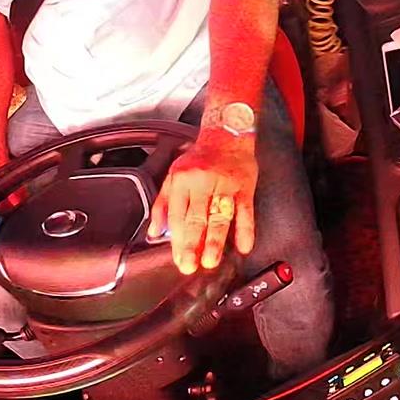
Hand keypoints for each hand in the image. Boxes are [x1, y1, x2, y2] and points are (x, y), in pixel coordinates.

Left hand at [149, 132, 257, 273]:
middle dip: (192, 244)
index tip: (179, 258)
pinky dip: (245, 230)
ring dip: (215, 241)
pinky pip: (245, 211)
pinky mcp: (245, 187)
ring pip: (219, 217)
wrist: (227, 134)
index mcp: (182, 180)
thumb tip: (154, 232)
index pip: (177, 215)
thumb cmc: (200, 157)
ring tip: (211, 260)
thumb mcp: (174, 175)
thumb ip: (162, 204)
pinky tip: (243, 246)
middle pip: (196, 218)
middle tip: (190, 266)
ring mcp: (225, 185)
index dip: (177, 239)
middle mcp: (202, 182)